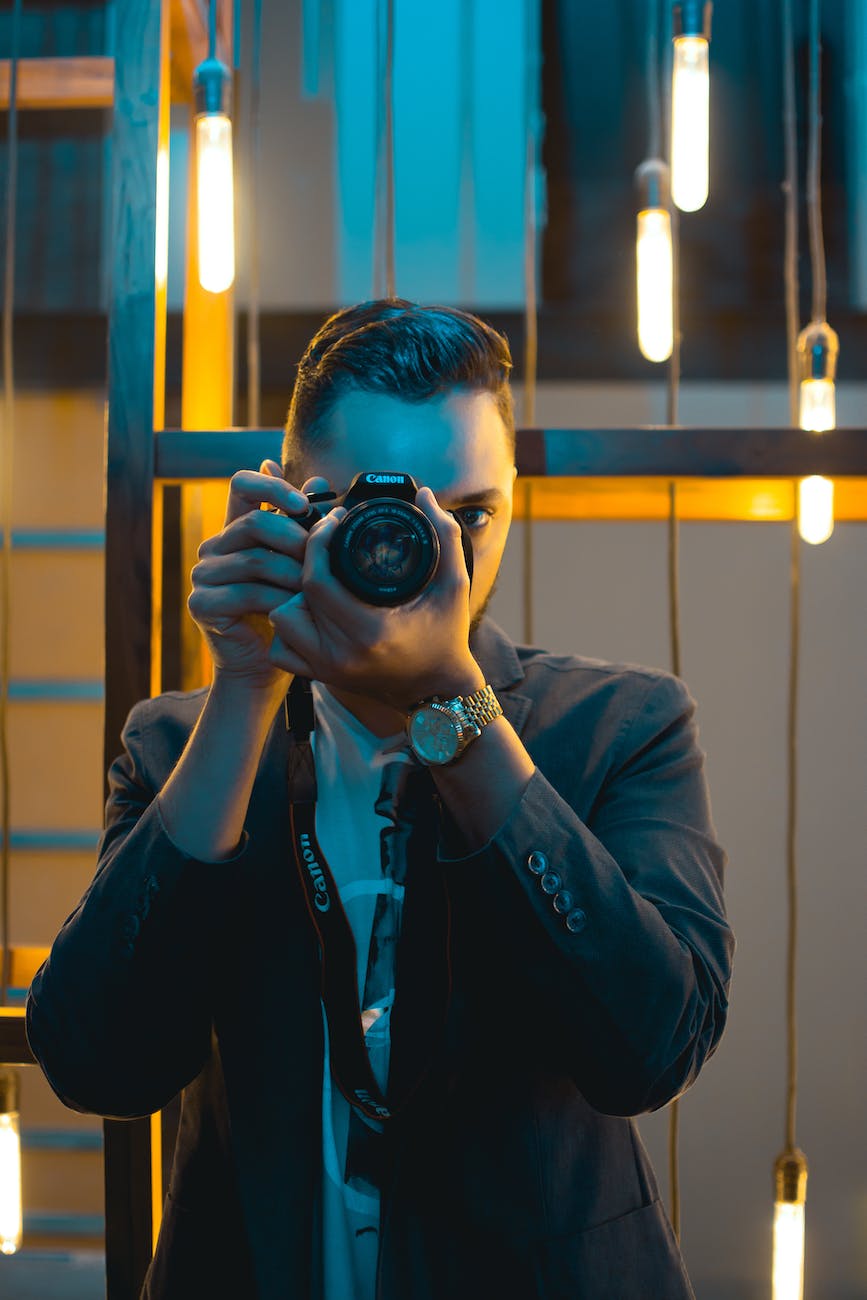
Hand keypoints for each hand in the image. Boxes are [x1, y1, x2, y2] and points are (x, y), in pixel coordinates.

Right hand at [188, 460, 324, 690]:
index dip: (272, 486)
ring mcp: (203, 575)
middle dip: (294, 539)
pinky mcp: (201, 603)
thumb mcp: (298, 564)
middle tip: (318, 558)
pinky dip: (278, 600)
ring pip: (254, 560)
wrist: (262, 667)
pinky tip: (295, 608)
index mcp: (235, 529)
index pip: (242, 484)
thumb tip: (319, 481)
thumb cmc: (285, 613)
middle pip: (254, 522)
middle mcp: (214, 547)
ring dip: (292, 574)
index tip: (303, 504)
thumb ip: (303, 524)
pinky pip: (247, 593)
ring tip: (313, 589)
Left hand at [266, 487, 484, 709]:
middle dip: (304, 562)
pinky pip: (282, 649)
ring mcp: (328, 669)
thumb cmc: (447, 638)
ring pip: (281, 621)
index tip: (332, 521)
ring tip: (319, 580)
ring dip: (293, 597)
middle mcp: (341, 654)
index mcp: (369, 631)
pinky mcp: (322, 678)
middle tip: (323, 543)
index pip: (317, 581)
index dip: (317, 542)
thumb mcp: (455, 586)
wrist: (440, 694)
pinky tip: (310, 613)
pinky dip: (289, 629)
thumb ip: (445, 536)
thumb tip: (427, 495)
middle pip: (293, 597)